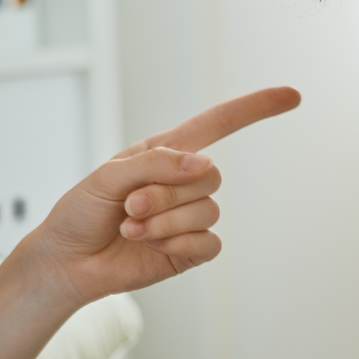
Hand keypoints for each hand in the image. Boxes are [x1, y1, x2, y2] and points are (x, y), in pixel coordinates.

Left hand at [26, 86, 300, 306]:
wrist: (66, 261)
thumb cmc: (81, 211)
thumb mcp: (109, 175)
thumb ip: (157, 163)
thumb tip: (205, 164)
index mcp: (165, 152)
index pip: (218, 124)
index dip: (255, 108)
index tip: (292, 96)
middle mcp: (182, 182)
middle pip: (210, 176)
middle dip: (166, 192)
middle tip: (130, 206)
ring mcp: (188, 218)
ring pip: (207, 211)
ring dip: (165, 222)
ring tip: (131, 228)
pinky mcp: (188, 250)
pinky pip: (209, 243)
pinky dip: (178, 244)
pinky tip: (150, 247)